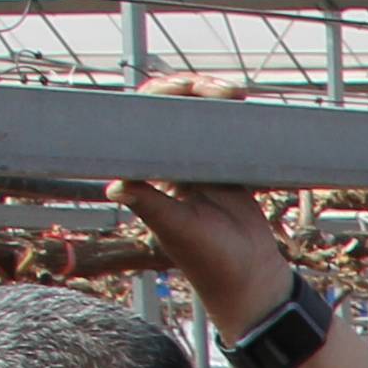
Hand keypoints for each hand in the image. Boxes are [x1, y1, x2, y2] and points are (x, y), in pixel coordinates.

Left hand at [105, 96, 296, 332]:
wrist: (251, 279)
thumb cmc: (210, 261)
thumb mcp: (177, 231)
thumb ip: (150, 205)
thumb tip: (116, 187)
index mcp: (149, 177)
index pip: (145, 124)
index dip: (159, 98)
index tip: (180, 88)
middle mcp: (169, 167)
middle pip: (173, 112)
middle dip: (192, 90)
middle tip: (218, 89)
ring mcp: (199, 166)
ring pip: (202, 118)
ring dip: (215, 100)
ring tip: (236, 93)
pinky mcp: (226, 170)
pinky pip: (228, 134)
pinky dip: (237, 118)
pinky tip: (246, 106)